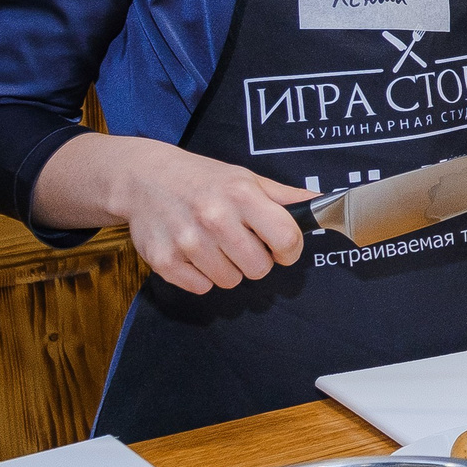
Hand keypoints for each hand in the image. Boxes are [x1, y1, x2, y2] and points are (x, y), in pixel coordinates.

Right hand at [33, 133, 309, 295]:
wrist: (144, 178)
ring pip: (230, 281)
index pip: (287, 239)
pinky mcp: (164, 261)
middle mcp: (215, 218)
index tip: (281, 246)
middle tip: (242, 243)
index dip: (289, 249)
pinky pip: (201, 288)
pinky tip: (195, 254)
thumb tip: (323, 203)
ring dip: (228, 269)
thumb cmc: (204, 179)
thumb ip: (284, 196)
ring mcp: (187, 241)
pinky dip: (201, 276)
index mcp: (242, 195)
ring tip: (216, 245)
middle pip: (259, 269)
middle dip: (257, 260)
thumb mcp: (246, 178)